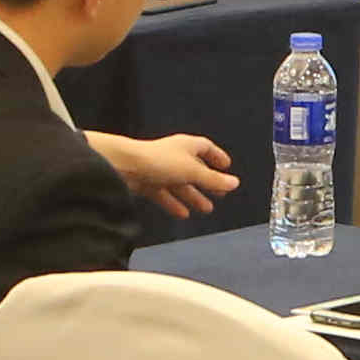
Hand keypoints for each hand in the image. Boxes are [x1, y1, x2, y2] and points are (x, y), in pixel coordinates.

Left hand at [101, 130, 235, 218]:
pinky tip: (183, 213)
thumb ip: (213, 179)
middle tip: (220, 194)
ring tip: (206, 209)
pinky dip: (175, 203)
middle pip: (194, 169)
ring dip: (194, 196)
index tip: (226, 167)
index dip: (217, 157)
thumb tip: (235, 183)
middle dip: (207, 182)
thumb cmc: (160, 162)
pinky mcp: (147, 182)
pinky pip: (165, 193)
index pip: (206, 148)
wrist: (124, 166)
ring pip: (180, 184)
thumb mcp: (192, 171)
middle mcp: (174, 155)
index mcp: (187, 146)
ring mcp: (160, 169)